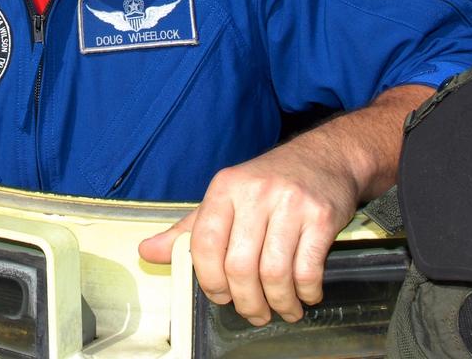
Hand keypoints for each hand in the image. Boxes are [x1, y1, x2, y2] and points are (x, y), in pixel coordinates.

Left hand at [138, 141, 358, 324]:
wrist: (324, 157)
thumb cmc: (268, 183)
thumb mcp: (225, 197)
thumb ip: (188, 229)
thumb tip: (147, 253)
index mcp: (225, 188)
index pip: (204, 242)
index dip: (209, 279)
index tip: (220, 297)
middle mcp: (255, 193)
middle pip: (239, 265)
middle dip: (246, 301)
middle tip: (254, 313)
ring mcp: (290, 204)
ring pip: (274, 272)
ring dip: (278, 303)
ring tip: (282, 310)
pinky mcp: (321, 216)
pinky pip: (308, 268)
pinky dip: (305, 292)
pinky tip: (305, 295)